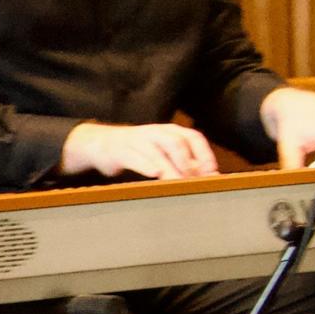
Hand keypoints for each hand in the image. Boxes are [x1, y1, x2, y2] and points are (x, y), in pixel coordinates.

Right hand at [63, 121, 219, 180]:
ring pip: (157, 152)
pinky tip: (155, 174)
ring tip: (179, 182)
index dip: (205, 154)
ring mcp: (137, 139)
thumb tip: (210, 178)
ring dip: (171, 168)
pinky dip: (146, 165)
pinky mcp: (120, 150)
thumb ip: (184, 163)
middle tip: (196, 182)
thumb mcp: (164, 153)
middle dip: (188, 163)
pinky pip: (134, 157)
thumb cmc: (140, 151)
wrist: (101, 144)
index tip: (213, 172)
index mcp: (171, 131)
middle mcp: (156, 132)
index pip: (194, 138)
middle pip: (177, 143)